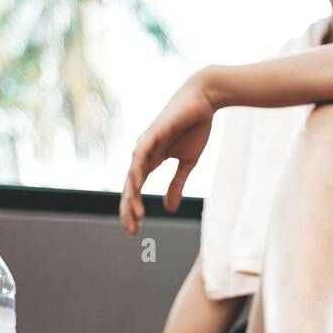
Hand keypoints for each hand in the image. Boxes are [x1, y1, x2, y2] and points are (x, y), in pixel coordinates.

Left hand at [119, 70, 217, 235]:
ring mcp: (145, 143)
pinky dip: (137, 172)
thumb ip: (177, 184)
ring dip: (132, 197)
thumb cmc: (195, 127)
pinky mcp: (152, 134)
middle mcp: (142, 154)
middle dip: (129, 210)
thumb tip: (169, 209)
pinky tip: (137, 187)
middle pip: (130, 187)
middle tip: (131, 232)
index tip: (134, 230)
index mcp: (150, 161)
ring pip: (133, 175)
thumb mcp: (187, 162)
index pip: (135, 190)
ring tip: (136, 216)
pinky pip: (140, 156)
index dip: (132, 210)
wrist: (204, 100)